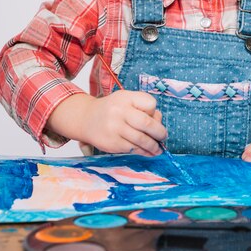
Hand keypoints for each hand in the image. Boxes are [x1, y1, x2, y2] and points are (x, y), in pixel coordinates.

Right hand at [48, 91, 166, 156]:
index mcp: (125, 98)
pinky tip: (147, 152)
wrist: (86, 119)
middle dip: (159, 132)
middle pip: (146, 123)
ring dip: (153, 146)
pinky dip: (143, 152)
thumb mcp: (126, 99)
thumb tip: (159, 123)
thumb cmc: (112, 109)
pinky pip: (132, 149)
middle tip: (163, 136)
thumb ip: (142, 107)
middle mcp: (119, 111)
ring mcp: (114, 128)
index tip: (153, 117)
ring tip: (158, 149)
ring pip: (141, 139)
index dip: (155, 112)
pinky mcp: (112, 143)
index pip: (150, 104)